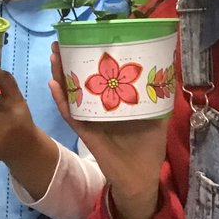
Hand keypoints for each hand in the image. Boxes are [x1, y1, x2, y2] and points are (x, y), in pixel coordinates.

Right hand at [49, 42, 167, 218]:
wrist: (141, 178)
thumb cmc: (148, 148)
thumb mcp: (157, 118)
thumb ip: (157, 97)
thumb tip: (165, 69)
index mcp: (113, 102)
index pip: (98, 75)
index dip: (89, 58)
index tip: (84, 39)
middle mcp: (98, 107)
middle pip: (79, 80)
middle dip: (68, 61)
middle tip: (59, 43)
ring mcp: (89, 119)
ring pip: (70, 94)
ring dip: (60, 75)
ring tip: (54, 57)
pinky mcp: (85, 132)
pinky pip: (70, 115)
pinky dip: (62, 101)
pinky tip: (55, 86)